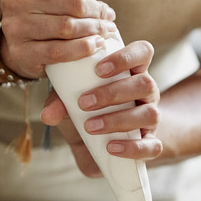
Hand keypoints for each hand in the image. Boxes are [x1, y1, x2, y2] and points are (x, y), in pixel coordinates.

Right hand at [0, 0, 116, 78]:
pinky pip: (59, 51)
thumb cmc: (42, 11)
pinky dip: (82, 48)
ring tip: (103, 32)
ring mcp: (16, 27)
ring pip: (67, 27)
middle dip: (97, 13)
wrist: (19, 45)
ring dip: (93, 30)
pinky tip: (94, 45)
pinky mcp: (21, 52)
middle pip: (73, 4)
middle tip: (107, 19)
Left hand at [41, 40, 161, 176]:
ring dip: (118, 120)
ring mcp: (151, 118)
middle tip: (83, 103)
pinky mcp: (151, 143)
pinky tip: (111, 147)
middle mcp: (146, 93)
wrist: (96, 145)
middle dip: (112, 93)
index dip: (125, 57)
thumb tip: (47, 115)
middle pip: (145, 83)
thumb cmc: (85, 112)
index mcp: (130, 72)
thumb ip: (59, 103)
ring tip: (90, 127)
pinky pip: (153, 146)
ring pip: (150, 113)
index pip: (142, 52)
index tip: (98, 69)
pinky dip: (132, 147)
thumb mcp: (69, 103)